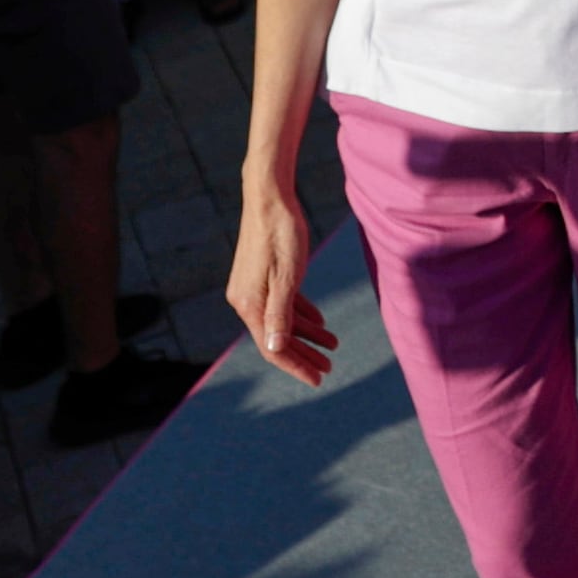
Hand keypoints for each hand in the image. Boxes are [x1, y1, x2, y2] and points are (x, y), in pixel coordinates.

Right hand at [228, 181, 338, 388]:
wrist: (269, 197)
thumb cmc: (281, 234)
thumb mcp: (287, 277)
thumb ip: (281, 315)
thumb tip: (275, 350)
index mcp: (248, 304)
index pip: (273, 347)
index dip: (296, 365)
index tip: (318, 379)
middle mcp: (245, 300)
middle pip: (277, 338)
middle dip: (303, 355)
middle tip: (329, 368)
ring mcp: (252, 288)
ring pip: (281, 320)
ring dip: (306, 335)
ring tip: (333, 345)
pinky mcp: (260, 276)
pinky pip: (281, 303)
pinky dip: (301, 314)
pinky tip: (320, 322)